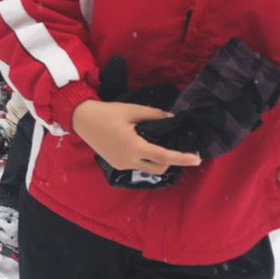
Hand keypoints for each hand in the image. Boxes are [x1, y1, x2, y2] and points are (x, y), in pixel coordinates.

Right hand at [72, 99, 202, 177]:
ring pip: (148, 168)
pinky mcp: (117, 164)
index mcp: (134, 146)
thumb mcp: (132, 110)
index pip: (164, 156)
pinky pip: (137, 165)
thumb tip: (172, 118)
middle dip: (171, 161)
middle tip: (177, 147)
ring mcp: (122, 164)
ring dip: (157, 160)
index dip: (182, 158)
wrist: (82, 120)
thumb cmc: (107, 113)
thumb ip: (154, 115)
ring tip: (157, 143)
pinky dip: (144, 158)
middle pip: (159, 168)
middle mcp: (129, 160)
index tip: (197, 158)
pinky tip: (142, 145)